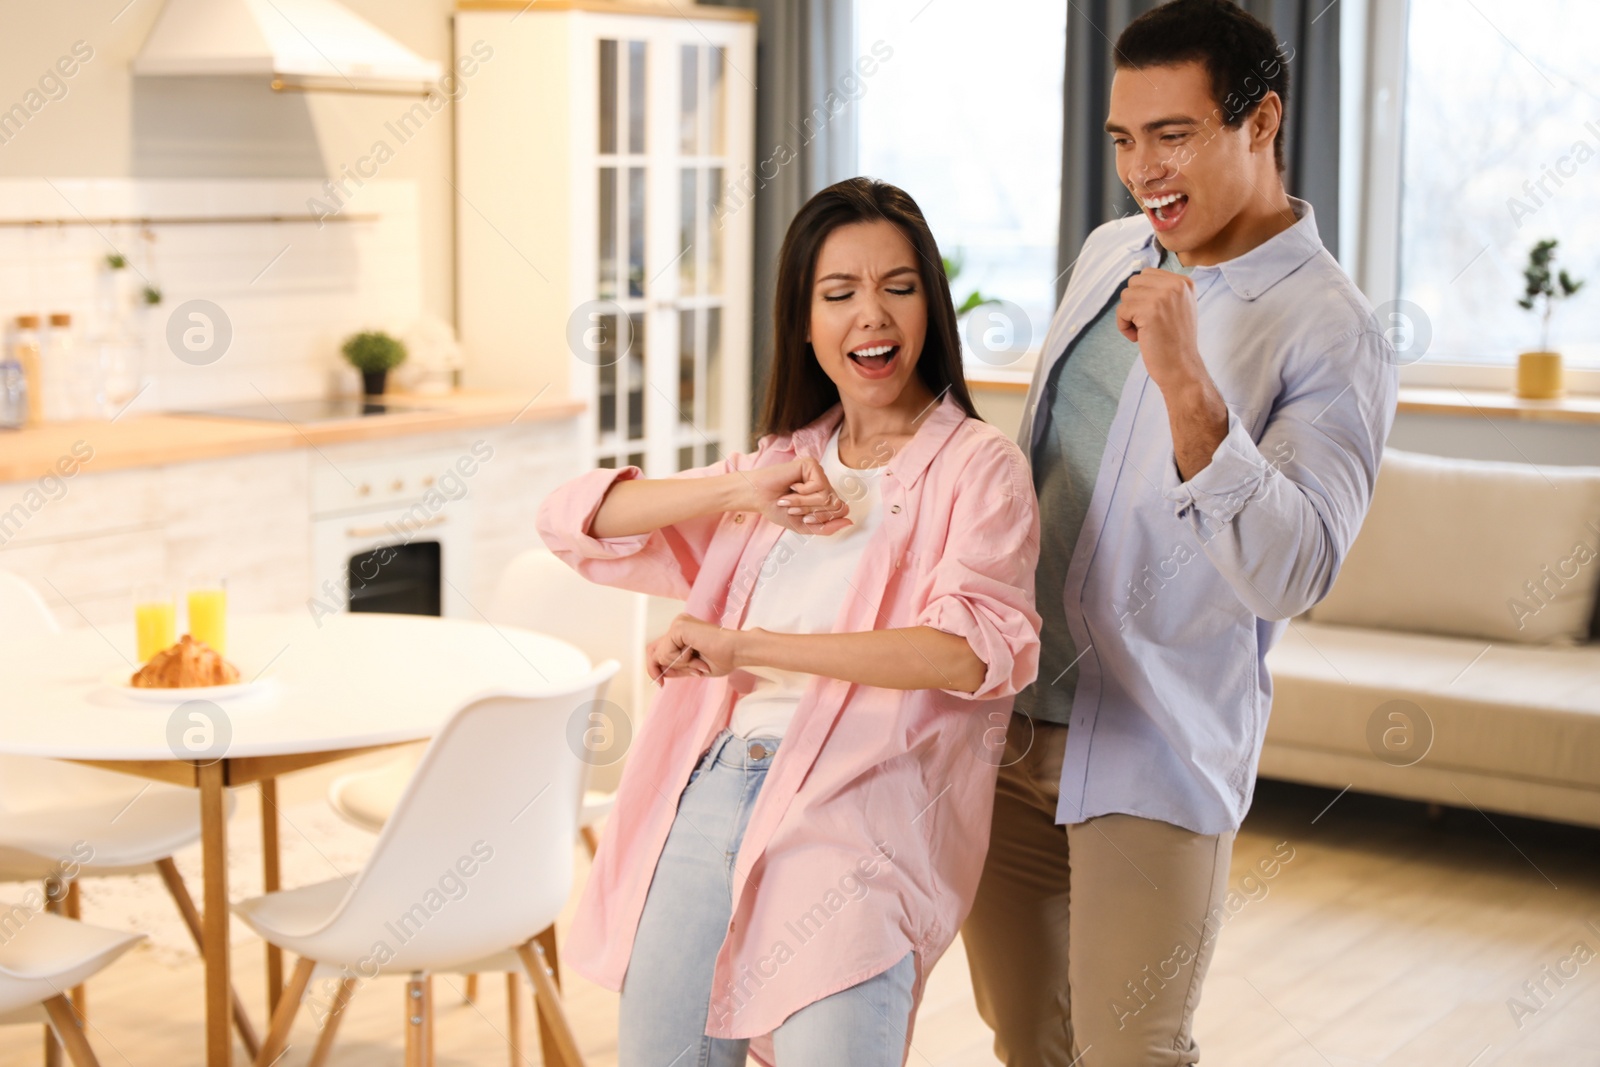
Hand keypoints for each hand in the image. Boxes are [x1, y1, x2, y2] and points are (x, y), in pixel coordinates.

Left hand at [647, 613, 741, 684]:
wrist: (737, 651)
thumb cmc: (724, 658)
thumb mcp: (694, 667)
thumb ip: (677, 668)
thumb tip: (660, 672)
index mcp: (683, 632)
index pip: (658, 649)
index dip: (654, 667)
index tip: (660, 683)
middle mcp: (678, 624)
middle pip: (652, 650)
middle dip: (658, 669)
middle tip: (663, 682)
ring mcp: (678, 624)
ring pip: (660, 654)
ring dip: (679, 666)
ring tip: (698, 664)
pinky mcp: (679, 627)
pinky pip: (667, 652)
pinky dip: (681, 661)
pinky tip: (696, 655)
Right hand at [737, 458, 852, 535]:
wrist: (758, 498)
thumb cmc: (777, 509)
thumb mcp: (805, 526)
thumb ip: (827, 527)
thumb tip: (850, 521)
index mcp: (824, 496)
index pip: (840, 511)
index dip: (821, 519)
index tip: (803, 518)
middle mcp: (824, 483)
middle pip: (836, 505)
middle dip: (812, 512)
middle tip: (793, 508)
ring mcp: (818, 473)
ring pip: (827, 497)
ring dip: (805, 504)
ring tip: (789, 499)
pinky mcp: (812, 464)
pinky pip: (818, 486)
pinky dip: (802, 493)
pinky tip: (791, 486)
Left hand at [1117, 268, 1204, 394]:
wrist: (1182, 367)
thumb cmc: (1174, 342)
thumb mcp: (1177, 307)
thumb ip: (1162, 290)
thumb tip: (1136, 279)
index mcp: (1185, 282)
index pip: (1147, 274)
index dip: (1142, 296)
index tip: (1154, 315)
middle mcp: (1177, 285)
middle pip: (1134, 282)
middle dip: (1134, 303)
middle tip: (1147, 324)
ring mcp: (1164, 296)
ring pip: (1126, 295)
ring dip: (1128, 316)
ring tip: (1144, 331)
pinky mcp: (1150, 310)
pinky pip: (1122, 310)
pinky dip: (1124, 326)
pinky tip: (1138, 338)